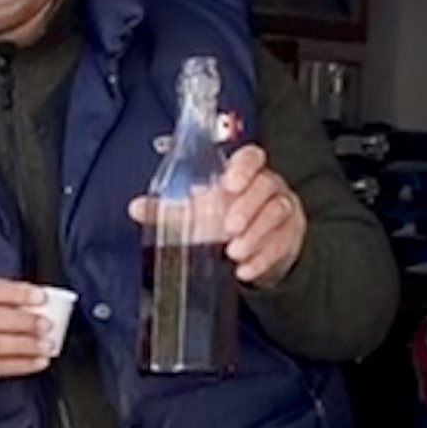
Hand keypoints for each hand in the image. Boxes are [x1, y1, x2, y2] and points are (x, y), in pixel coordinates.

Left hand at [127, 145, 305, 289]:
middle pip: (266, 186)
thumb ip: (166, 211)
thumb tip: (136, 207)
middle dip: (247, 207)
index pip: (251, 157)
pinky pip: (283, 242)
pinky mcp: (290, 235)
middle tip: (228, 229)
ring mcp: (283, 209)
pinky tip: (245, 269)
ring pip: (277, 212)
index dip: (243, 168)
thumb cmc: (224, 221)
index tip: (229, 184)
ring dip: (255, 234)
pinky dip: (263, 258)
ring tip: (234, 252)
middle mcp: (267, 187)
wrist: (252, 249)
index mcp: (243, 174)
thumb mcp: (194, 215)